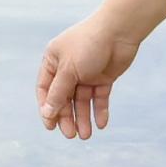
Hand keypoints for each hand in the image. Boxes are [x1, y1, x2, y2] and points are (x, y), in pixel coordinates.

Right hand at [38, 11, 147, 138]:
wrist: (119, 31)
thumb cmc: (88, 44)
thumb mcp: (69, 70)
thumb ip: (58, 93)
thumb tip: (47, 113)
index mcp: (53, 61)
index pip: (46, 89)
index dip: (47, 108)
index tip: (50, 127)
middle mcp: (68, 68)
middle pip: (64, 98)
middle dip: (67, 117)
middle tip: (71, 135)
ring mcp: (86, 73)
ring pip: (82, 100)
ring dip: (83, 117)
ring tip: (86, 135)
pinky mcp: (104, 77)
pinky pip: (99, 97)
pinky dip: (99, 110)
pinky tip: (101, 124)